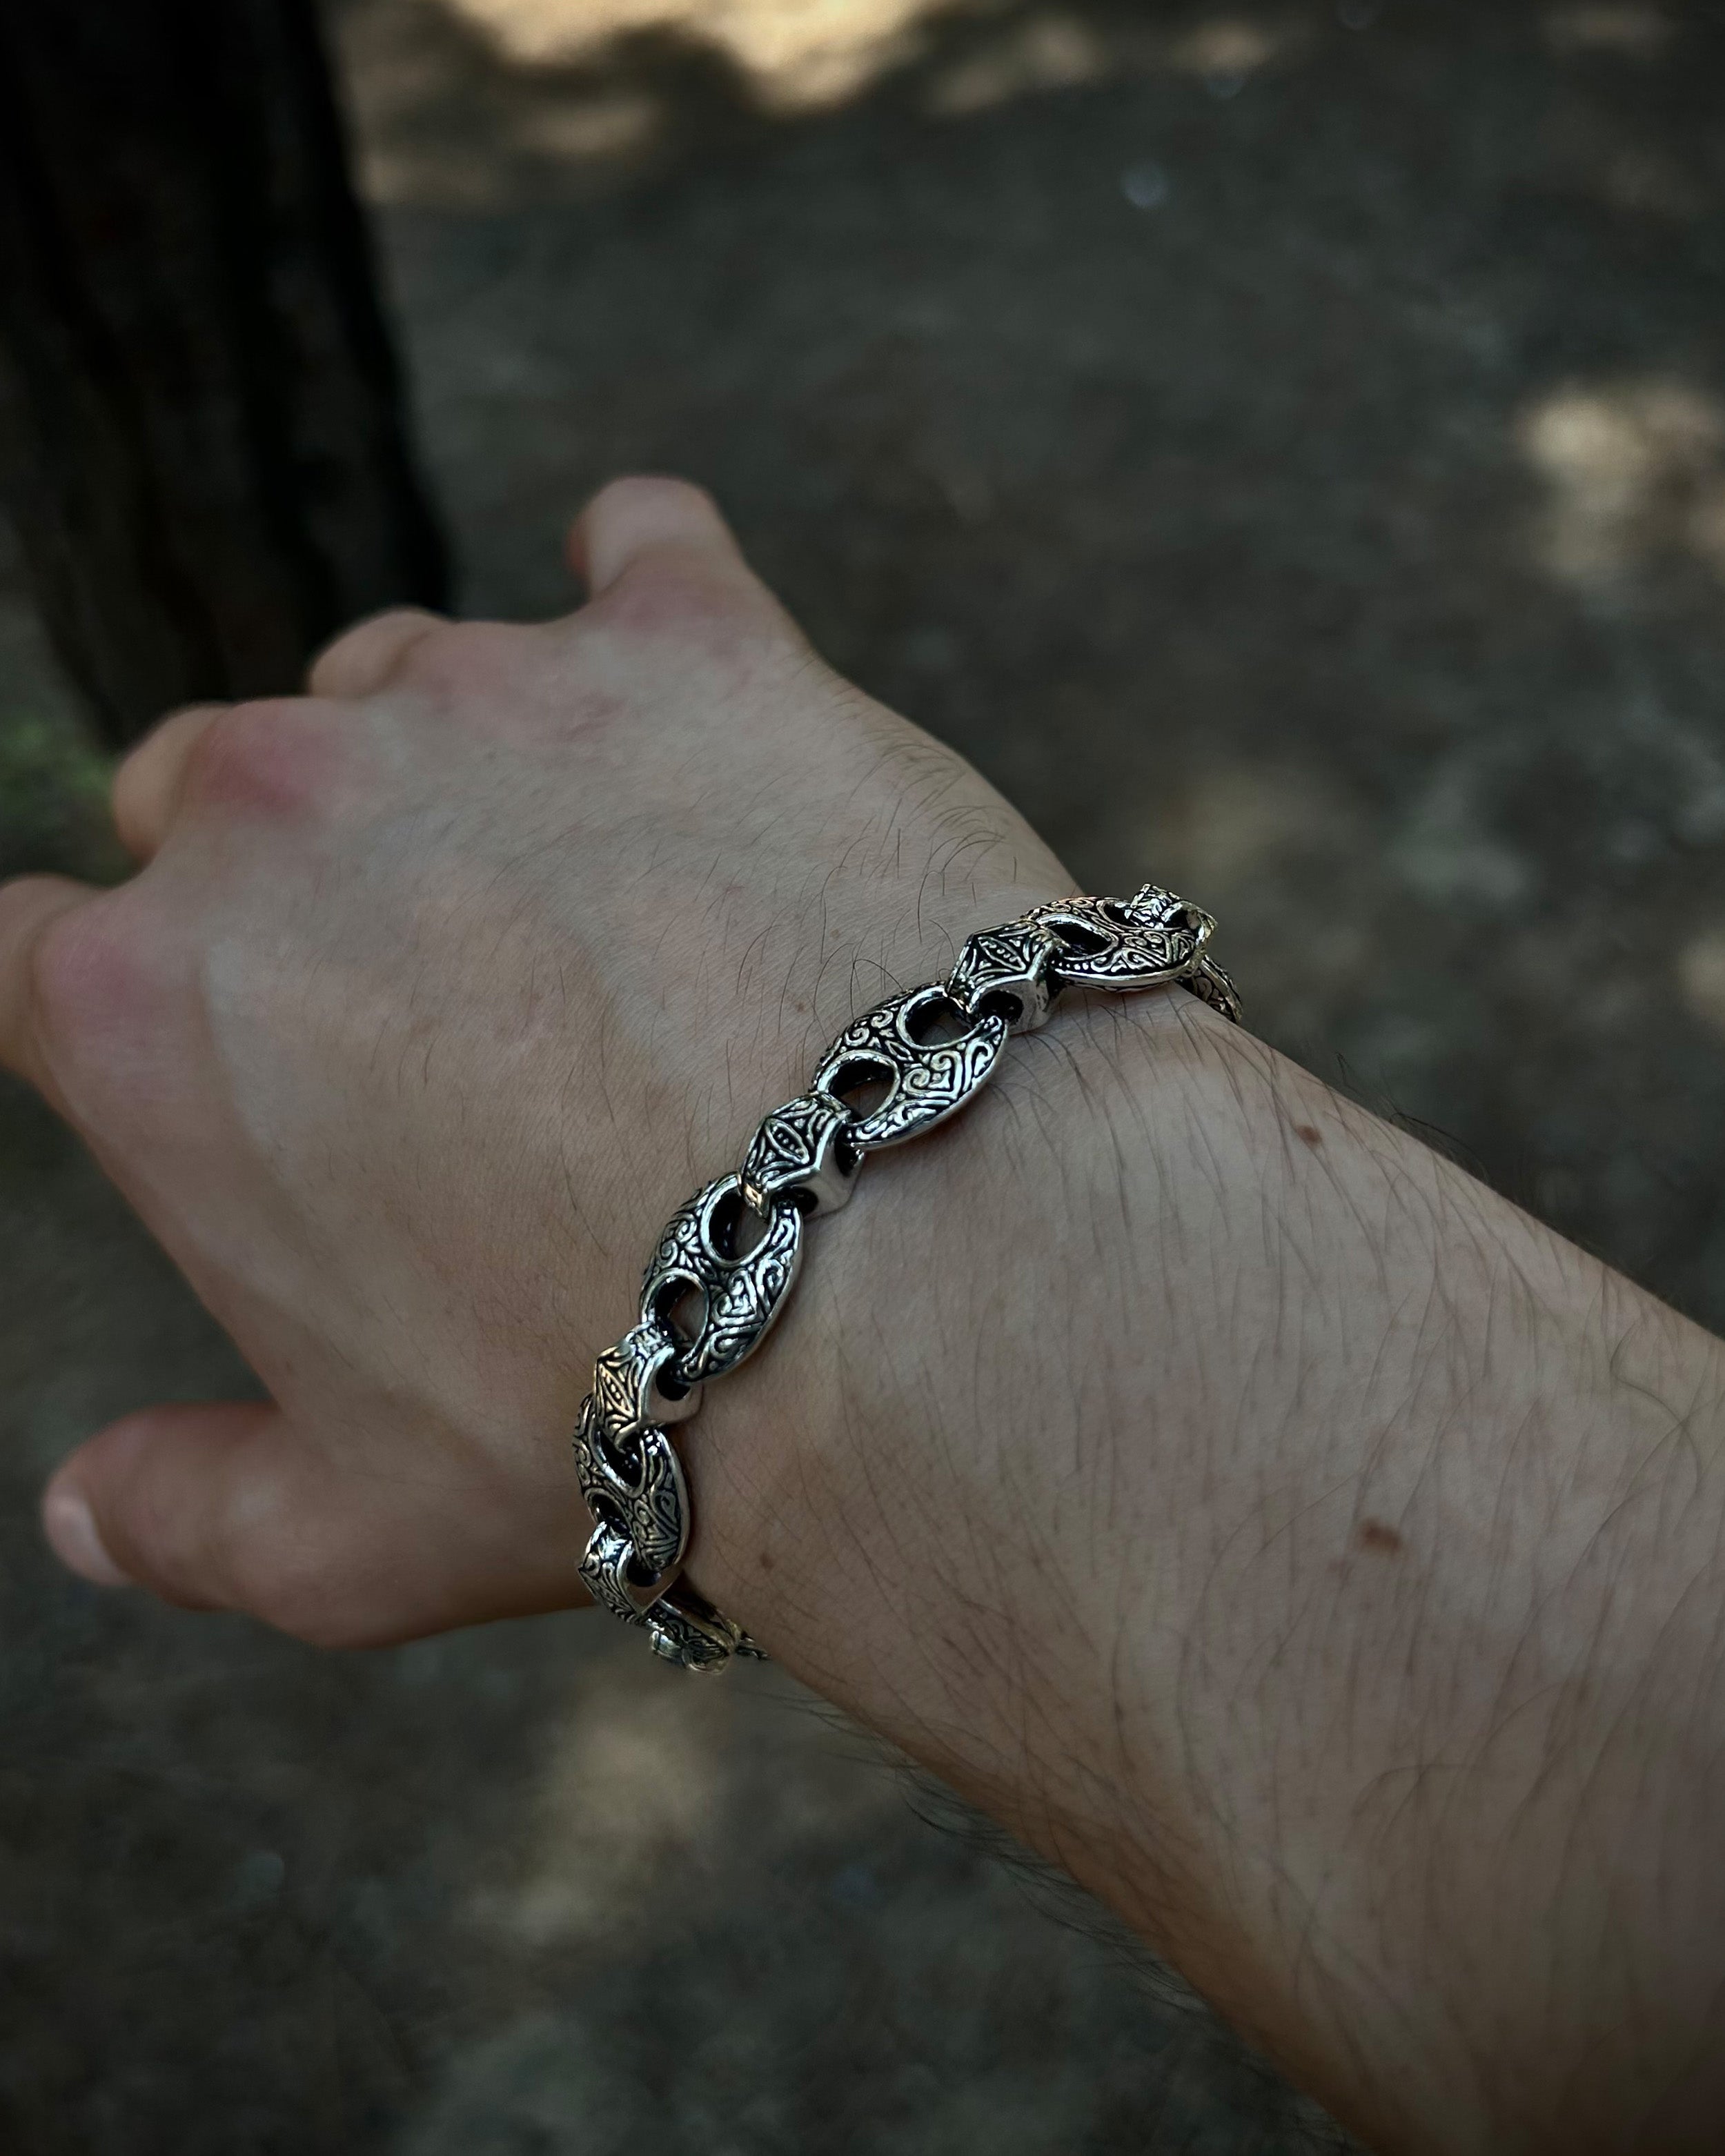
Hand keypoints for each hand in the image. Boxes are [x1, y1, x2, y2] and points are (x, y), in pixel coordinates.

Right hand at [1, 478, 1068, 1643]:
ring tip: (595, 895)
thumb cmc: (621, 1426)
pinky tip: (687, 668)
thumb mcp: (354, 1541)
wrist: (924, 1293)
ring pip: (404, 679)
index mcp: (144, 1005)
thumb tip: (92, 1517)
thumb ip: (194, 1515)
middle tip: (429, 999)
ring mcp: (487, 697)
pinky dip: (651, 597)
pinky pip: (643, 547)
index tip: (216, 1045)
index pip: (31, 953)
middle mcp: (278, 805)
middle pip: (208, 786)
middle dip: (286, 882)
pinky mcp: (692, 639)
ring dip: (462, 767)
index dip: (111, 1004)